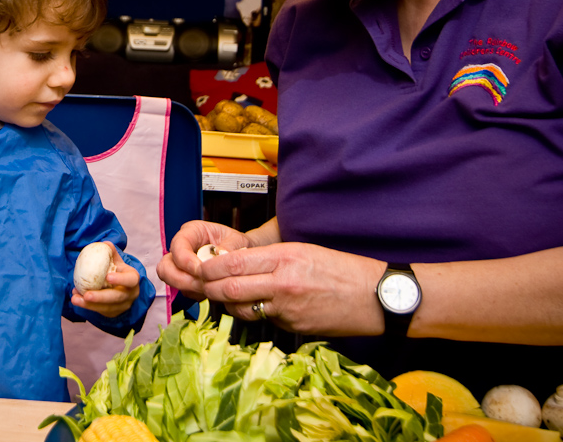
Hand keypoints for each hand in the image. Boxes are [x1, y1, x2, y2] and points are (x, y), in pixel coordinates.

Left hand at [71, 241, 140, 317]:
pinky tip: (77, 299)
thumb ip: (111, 253)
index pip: (130, 280)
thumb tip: (105, 243)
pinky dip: (87, 306)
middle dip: (100, 298)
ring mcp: (122, 306)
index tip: (108, 277)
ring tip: (75, 298)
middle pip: (116, 298)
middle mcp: (130, 295)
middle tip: (86, 294)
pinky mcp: (113, 313)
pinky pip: (99, 311)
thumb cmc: (118, 271)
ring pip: (106, 308)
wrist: (123, 288)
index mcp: (133, 280)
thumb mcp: (117, 261)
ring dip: (89, 304)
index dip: (120, 279)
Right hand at [156, 220, 254, 300]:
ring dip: (189, 287)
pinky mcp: (187, 280)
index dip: (185, 260)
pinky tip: (211, 290)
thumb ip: (228, 247)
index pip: (178, 245)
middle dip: (181, 279)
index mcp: (192, 231)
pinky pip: (184, 290)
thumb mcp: (237, 240)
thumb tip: (219, 257)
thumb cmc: (237, 243)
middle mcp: (182, 248)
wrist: (242, 255)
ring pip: (171, 280)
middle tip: (201, 284)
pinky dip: (196, 293)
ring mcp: (182, 266)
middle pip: (165, 266)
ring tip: (209, 288)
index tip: (200, 271)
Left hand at [197, 241, 386, 336]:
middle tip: (202, 284)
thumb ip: (271, 258)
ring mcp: (288, 309)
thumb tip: (239, 263)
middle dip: (210, 288)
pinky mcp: (294, 327)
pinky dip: (255, 313)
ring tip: (225, 296)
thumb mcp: (304, 251)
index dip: (211, 267)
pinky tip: (258, 306)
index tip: (201, 266)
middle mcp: (283, 283)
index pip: (234, 263)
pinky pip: (265, 320)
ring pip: (242, 309)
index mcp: (285, 258)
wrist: (376, 297)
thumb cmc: (342, 269)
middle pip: (230, 289)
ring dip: (228, 304)